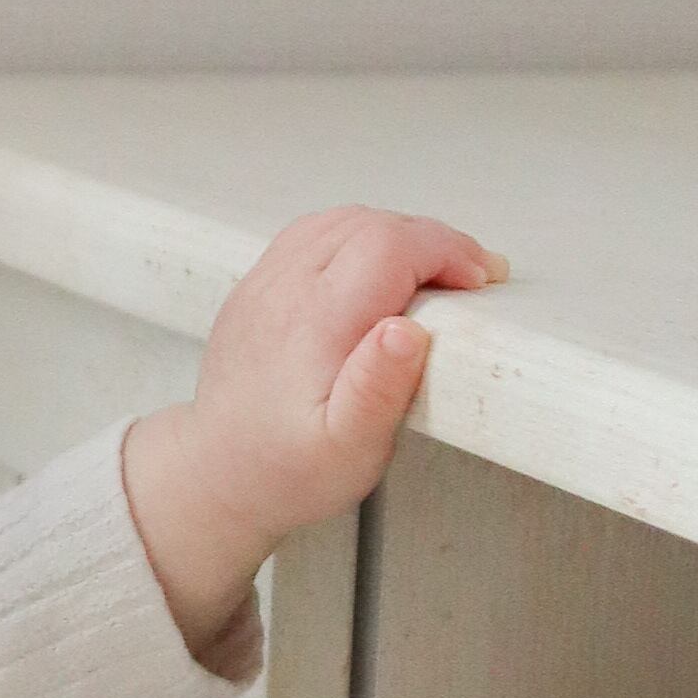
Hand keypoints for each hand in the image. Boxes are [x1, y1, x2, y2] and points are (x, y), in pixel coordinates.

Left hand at [119, 205, 505, 658]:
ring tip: (433, 273)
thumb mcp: (349, 450)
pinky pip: (311, 235)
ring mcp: (264, 284)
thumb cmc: (287, 470)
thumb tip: (407, 331)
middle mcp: (283, 291)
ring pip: (340, 221)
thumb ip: (380, 388)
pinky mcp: (256, 289)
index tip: (480, 280)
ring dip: (396, 235)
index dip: (445, 250)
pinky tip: (380, 270)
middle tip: (470, 277)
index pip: (388, 245)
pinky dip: (358, 238)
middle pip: (369, 225)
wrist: (217, 476)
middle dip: (431, 241)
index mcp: (314, 324)